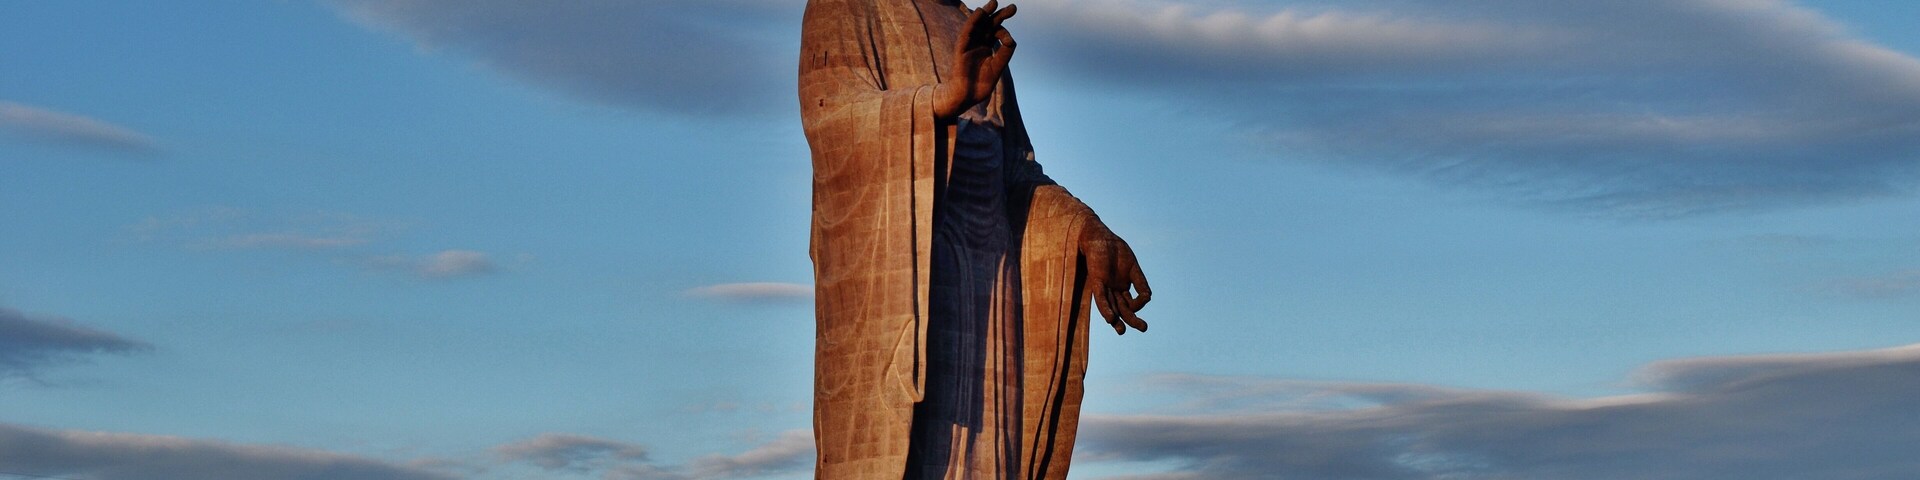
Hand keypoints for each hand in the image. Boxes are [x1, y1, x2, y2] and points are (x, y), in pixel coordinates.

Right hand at [933, 0, 1016, 117]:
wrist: (966, 96)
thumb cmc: (980, 84)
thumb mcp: (997, 67)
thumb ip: (1004, 54)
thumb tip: (1011, 40)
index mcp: (987, 46)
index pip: (997, 32)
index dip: (1005, 33)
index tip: (1008, 40)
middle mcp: (978, 42)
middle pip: (989, 24)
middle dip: (1000, 15)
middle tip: (1014, 7)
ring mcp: (969, 44)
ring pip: (977, 24)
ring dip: (985, 13)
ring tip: (994, 2)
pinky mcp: (961, 49)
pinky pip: (966, 32)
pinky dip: (972, 22)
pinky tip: (979, 12)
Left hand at [1081, 224, 1151, 334]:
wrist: (1099, 236)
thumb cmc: (1114, 250)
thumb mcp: (1133, 267)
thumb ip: (1140, 283)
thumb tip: (1148, 298)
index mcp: (1123, 286)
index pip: (1131, 303)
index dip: (1139, 304)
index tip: (1145, 299)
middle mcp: (1113, 289)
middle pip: (1123, 309)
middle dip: (1132, 320)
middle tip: (1144, 328)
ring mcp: (1105, 287)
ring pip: (1111, 307)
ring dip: (1116, 320)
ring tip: (1122, 332)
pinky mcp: (1096, 281)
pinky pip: (1100, 298)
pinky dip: (1106, 308)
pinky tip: (1110, 318)